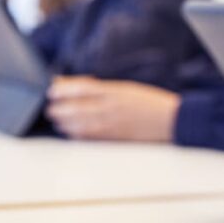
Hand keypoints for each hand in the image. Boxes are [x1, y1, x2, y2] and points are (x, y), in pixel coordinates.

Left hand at [46, 76, 180, 142]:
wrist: (173, 120)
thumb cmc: (148, 101)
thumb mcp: (123, 87)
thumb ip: (97, 87)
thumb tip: (73, 85)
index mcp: (112, 91)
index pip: (79, 88)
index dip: (62, 90)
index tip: (51, 91)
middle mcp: (110, 107)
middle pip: (75, 107)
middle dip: (58, 108)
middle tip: (50, 107)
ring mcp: (111, 123)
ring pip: (79, 124)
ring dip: (64, 122)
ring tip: (57, 120)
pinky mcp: (115, 137)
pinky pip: (90, 136)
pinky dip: (76, 134)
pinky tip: (70, 132)